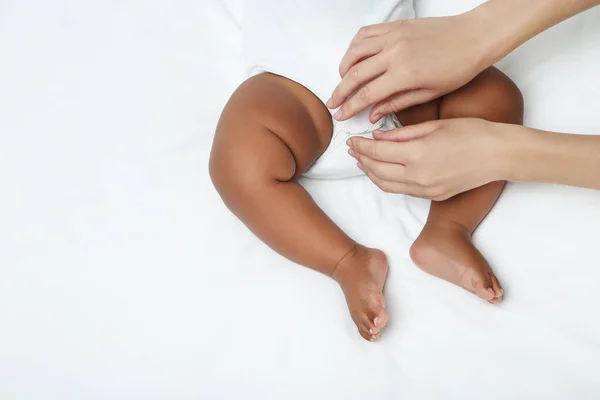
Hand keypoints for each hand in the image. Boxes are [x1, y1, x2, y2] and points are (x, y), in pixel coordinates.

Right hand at [327, 14, 491, 121]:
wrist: (474, 37)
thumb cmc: (458, 67)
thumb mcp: (429, 93)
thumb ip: (396, 103)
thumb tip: (373, 114)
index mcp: (403, 74)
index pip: (366, 94)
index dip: (350, 107)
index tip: (341, 115)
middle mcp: (394, 53)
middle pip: (355, 75)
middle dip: (340, 92)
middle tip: (333, 103)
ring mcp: (393, 36)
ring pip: (355, 52)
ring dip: (344, 68)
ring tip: (343, 81)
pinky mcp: (395, 26)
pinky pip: (365, 33)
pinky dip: (355, 46)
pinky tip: (355, 57)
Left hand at [347, 118, 507, 199]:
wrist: (499, 155)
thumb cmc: (471, 132)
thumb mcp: (433, 126)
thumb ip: (401, 134)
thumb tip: (377, 137)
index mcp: (417, 154)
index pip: (376, 152)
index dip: (360, 146)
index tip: (351, 140)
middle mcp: (418, 176)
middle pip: (377, 171)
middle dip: (361, 159)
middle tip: (353, 149)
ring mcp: (425, 189)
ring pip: (386, 185)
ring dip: (371, 173)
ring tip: (362, 162)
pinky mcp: (433, 196)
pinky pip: (402, 191)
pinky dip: (387, 182)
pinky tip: (383, 172)